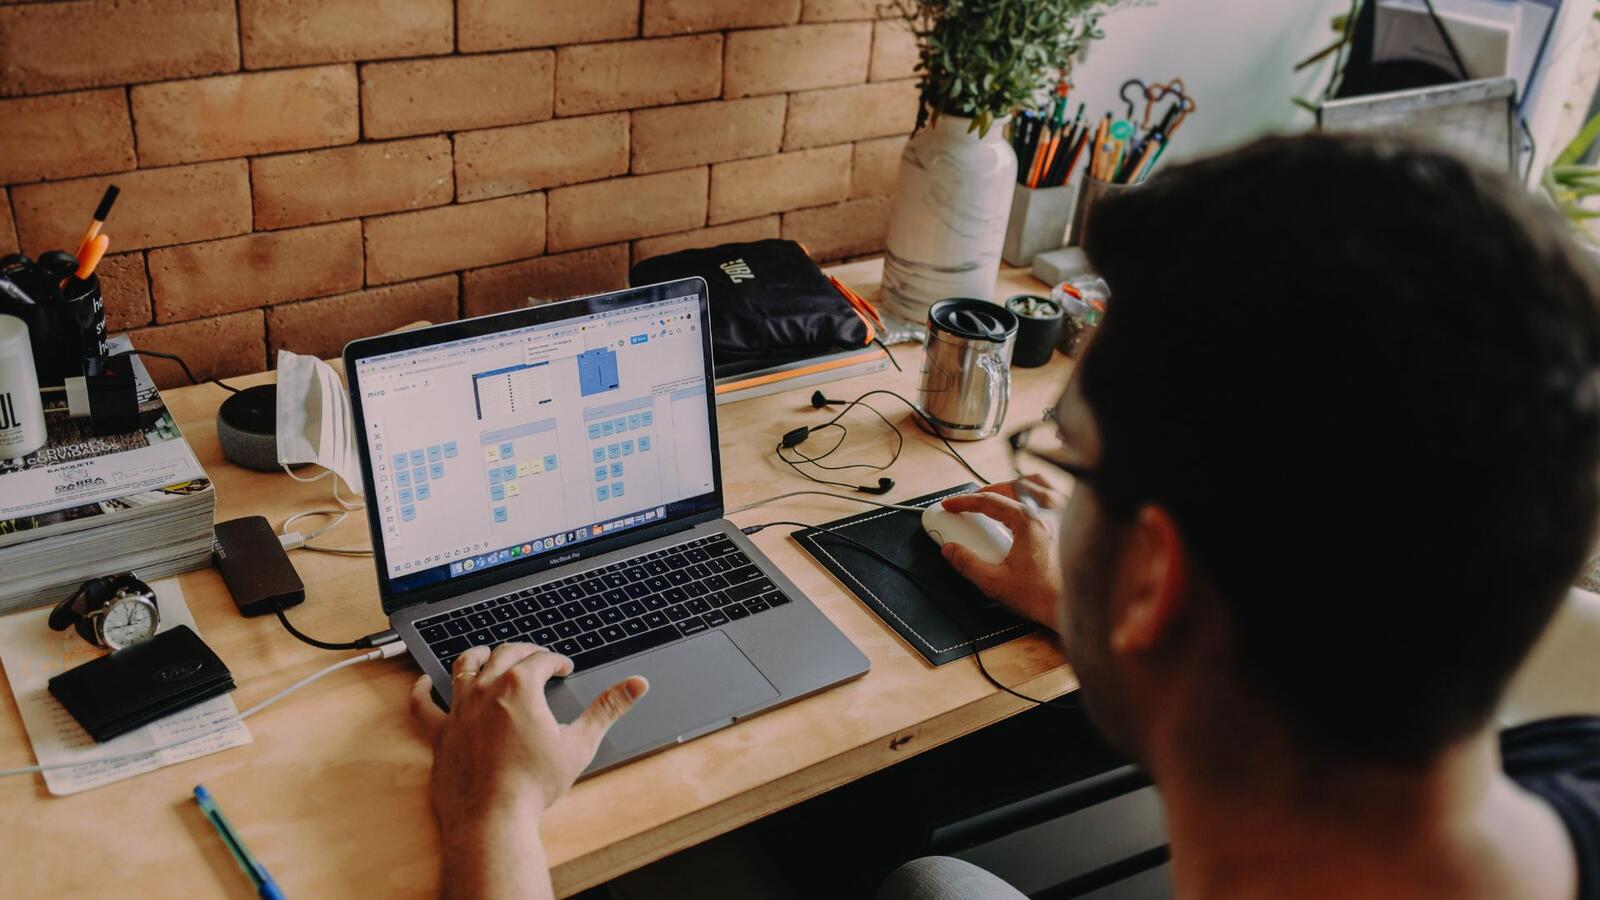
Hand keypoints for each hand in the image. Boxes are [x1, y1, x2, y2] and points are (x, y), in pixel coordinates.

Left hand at [409, 643, 648, 829]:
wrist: (493, 818)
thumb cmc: (534, 785)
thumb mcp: (580, 743)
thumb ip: (608, 709)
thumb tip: (636, 685)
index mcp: (520, 687)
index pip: (540, 659)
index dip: (556, 660)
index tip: (563, 668)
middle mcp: (486, 689)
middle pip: (504, 654)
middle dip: (524, 652)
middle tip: (536, 659)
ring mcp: (459, 709)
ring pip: (464, 667)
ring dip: (479, 656)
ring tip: (487, 654)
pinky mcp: (440, 733)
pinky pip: (423, 705)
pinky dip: (422, 690)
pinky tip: (422, 684)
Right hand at [938, 476, 1063, 629]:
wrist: (1079, 607)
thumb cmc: (1046, 596)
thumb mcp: (995, 582)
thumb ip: (968, 564)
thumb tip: (951, 551)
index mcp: (1029, 520)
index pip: (989, 501)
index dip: (964, 501)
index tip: (951, 505)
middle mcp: (1049, 510)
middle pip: (1011, 486)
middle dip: (987, 491)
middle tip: (972, 503)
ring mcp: (1065, 514)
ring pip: (1037, 484)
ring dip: (1015, 486)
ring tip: (1001, 497)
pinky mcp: (1074, 525)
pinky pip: (1055, 495)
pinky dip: (1038, 493)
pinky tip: (1032, 507)